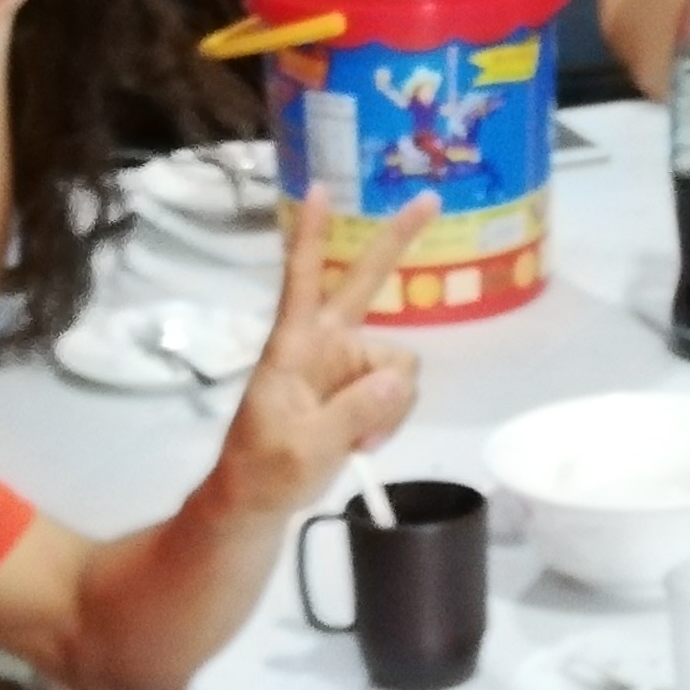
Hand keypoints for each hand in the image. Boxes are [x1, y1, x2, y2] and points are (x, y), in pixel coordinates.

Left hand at [208, 198, 432, 517]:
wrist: (258, 501)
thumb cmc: (264, 470)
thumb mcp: (303, 448)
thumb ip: (352, 412)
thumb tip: (400, 376)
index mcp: (295, 346)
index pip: (301, 280)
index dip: (311, 235)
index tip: (319, 188)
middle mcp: (326, 345)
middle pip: (365, 283)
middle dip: (398, 242)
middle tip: (431, 199)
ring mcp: (347, 368)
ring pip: (400, 364)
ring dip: (391, 405)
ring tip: (358, 440)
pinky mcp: (362, 393)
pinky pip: (399, 392)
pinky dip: (392, 419)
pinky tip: (365, 443)